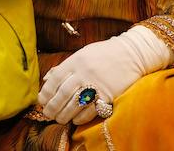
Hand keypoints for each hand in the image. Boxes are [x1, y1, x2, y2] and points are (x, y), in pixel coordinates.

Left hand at [38, 25, 173, 124]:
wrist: (131, 54)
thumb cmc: (104, 54)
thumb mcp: (82, 54)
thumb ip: (65, 67)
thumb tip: (47, 79)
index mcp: (76, 60)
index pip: (55, 79)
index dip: (46, 92)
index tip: (42, 101)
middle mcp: (85, 72)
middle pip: (63, 94)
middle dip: (52, 107)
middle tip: (48, 114)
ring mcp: (97, 84)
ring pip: (75, 104)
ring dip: (64, 115)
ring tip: (59, 119)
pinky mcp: (108, 95)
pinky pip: (91, 111)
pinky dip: (80, 117)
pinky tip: (75, 119)